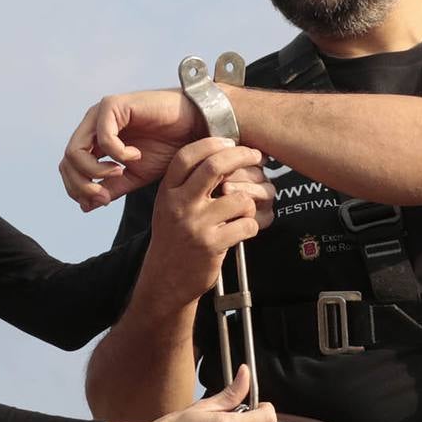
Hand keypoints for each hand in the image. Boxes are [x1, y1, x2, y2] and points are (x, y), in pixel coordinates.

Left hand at [60, 89, 204, 210]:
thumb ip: (111, 188)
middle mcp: (93, 126)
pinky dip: (117, 153)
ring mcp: (100, 114)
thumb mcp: (135, 176)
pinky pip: (103, 137)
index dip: (78, 189)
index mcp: (94, 141)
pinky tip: (135, 155)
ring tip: (120, 172)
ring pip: (75, 150)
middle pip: (67, 161)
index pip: (69, 168)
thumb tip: (85, 206)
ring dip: (96, 170)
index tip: (102, 201)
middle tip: (105, 195)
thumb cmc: (167, 147)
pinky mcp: (113, 105)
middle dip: (82, 184)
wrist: (194, 127)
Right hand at [142, 138, 269, 303]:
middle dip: (242, 156)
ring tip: (243, 210)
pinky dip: (252, 225)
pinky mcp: (212, 245)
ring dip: (249, 202)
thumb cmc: (174, 239)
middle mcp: (179, 205)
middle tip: (256, 156)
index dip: (212, 142)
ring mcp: (196, 225)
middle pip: (214, 167)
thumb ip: (188, 183)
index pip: (187, 156)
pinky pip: (247, 225)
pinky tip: (243, 230)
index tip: (231, 141)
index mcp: (167, 192)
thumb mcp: (169, 206)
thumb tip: (223, 153)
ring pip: (239, 198)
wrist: (166, 280)